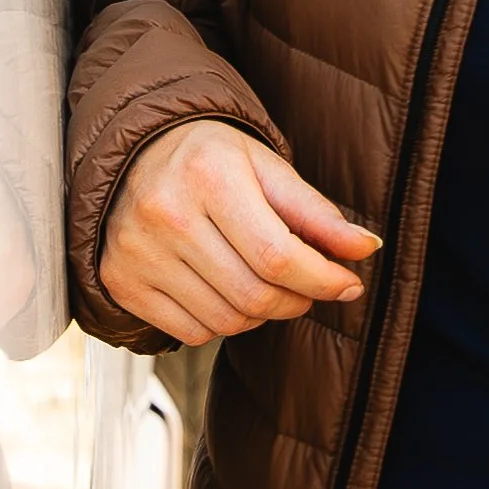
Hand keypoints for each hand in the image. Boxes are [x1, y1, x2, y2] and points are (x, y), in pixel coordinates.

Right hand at [98, 118, 379, 345]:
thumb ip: (317, 213)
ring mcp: (137, 252)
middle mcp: (166, 214)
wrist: (136, 155)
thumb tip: (366, 249)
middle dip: (297, 301)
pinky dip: (221, 323)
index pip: (277, 255)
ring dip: (262, 315)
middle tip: (309, 288)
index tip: (348, 285)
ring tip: (266, 285)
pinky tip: (225, 291)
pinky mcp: (121, 282)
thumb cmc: (211, 161)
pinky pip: (191, 332)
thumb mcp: (267, 169)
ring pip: (225, 321)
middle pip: (253, 295)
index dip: (322, 279)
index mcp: (208, 175)